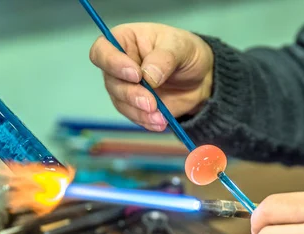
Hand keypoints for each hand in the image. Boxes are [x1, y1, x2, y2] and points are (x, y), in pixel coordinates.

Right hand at [89, 23, 213, 130]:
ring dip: (139, 112)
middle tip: (151, 103)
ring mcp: (126, 87)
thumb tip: (148, 75)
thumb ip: (164, 58)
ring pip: (120, 103)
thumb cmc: (185, 52)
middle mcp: (119, 65)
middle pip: (111, 82)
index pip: (102, 51)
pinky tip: (160, 122)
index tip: (135, 75)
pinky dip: (146, 121)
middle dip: (131, 95)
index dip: (112, 63)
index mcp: (124, 41)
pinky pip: (134, 116)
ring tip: (160, 117)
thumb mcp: (180, 47)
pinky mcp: (136, 106)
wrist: (200, 77)